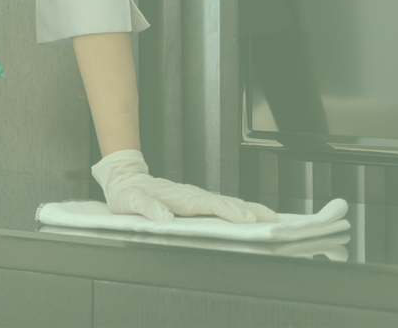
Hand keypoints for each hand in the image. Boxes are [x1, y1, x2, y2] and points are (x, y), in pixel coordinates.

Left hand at [91, 150, 276, 222]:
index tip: (248, 219)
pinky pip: (220, 205)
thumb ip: (147, 208)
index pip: (212, 205)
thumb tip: (164, 217)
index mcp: (182, 198)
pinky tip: (246, 214)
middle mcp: (193, 196)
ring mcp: (196, 197)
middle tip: (272, 219)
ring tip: (268, 216)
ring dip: (249, 209)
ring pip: (227, 202)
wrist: (126, 177)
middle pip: (228, 202)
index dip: (231, 212)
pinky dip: (238, 209)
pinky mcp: (195, 201)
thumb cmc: (129, 192)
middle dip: (251, 209)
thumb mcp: (132, 201)